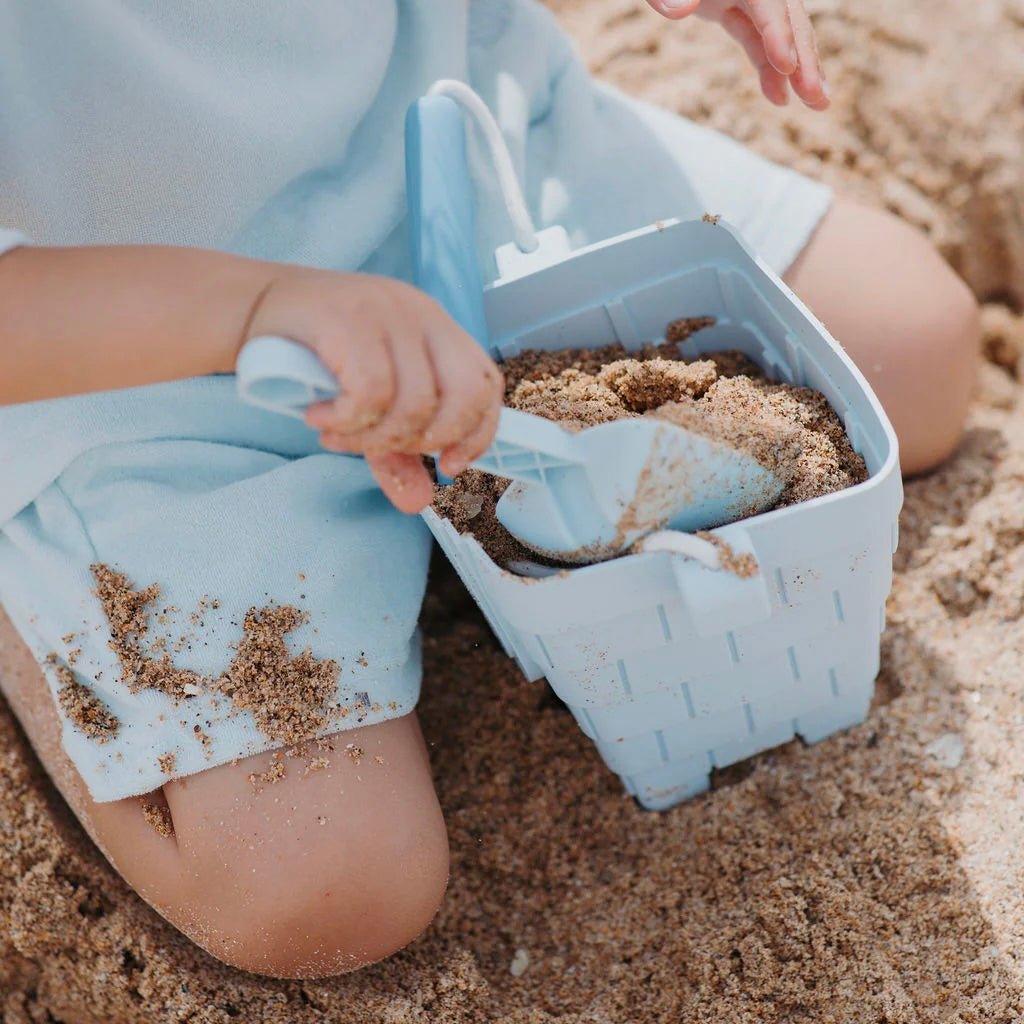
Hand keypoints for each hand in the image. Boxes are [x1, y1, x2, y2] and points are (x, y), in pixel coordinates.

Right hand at [246, 270, 502, 512]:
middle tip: (380, 446)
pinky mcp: (350, 318)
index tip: (449, 466)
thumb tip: (417, 502)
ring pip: (414, 401)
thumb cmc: (315, 356)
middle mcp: (422, 316)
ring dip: (375, 437)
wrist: (251, 308)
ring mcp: (388, 313)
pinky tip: (322, 419)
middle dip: (427, 439)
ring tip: (338, 437)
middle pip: (463, 394)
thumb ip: (394, 452)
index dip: (478, 432)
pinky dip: (349, 421)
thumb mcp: (366, 406)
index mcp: (438, 332)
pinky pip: (371, 391)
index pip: (486, 384)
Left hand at [645, 0, 829, 109]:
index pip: (767, 1)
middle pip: (786, 17)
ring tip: (816, 103)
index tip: (787, 66)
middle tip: (819, 99)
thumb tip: (680, 10)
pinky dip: (768, 68)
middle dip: (805, 58)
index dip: (778, 33)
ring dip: (797, 69)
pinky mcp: (733, 6)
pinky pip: (756, 39)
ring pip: (778, 32)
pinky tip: (779, 97)